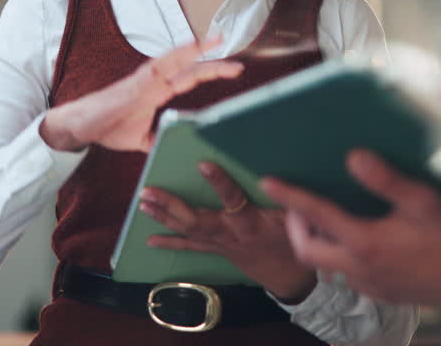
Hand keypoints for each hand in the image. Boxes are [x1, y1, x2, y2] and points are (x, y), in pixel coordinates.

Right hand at [40, 36, 242, 151]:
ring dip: (197, 50)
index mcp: (158, 91)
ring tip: (217, 41)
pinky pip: (159, 65)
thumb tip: (177, 148)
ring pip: (176, 60)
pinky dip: (176, 55)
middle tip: (239, 65)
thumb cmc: (109, 126)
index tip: (235, 70)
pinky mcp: (136, 83)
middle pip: (190, 68)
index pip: (190, 77)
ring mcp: (146, 79)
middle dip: (214, 64)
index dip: (212, 72)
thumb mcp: (142, 139)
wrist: (80, 126)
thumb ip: (160, 139)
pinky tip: (190, 48)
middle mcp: (155, 80)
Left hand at [140, 161, 317, 302]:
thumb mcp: (296, 218)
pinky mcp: (216, 250)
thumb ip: (288, 199)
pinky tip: (150, 241)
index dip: (219, 183)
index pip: (233, 199)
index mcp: (250, 221)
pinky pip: (190, 247)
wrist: (288, 276)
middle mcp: (230, 233)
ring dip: (163, 218)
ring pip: (188, 231)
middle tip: (148, 191)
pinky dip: (169, 243)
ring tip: (143, 205)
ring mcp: (220, 243)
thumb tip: (280, 177)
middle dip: (170, 205)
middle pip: (196, 219)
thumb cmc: (292, 241)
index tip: (204, 163)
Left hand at [262, 149, 440, 309]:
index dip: (289, 197)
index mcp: (364, 242)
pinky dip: (340, 256)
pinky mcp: (383, 294)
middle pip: (307, 250)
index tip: (268, 181)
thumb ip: (386, 179)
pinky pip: (347, 276)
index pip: (315, 215)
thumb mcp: (423, 200)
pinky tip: (356, 240)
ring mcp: (370, 285)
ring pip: (326, 265)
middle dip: (295, 226)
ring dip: (318, 242)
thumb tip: (353, 157)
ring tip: (325, 218)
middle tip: (298, 206)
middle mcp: (359, 268)